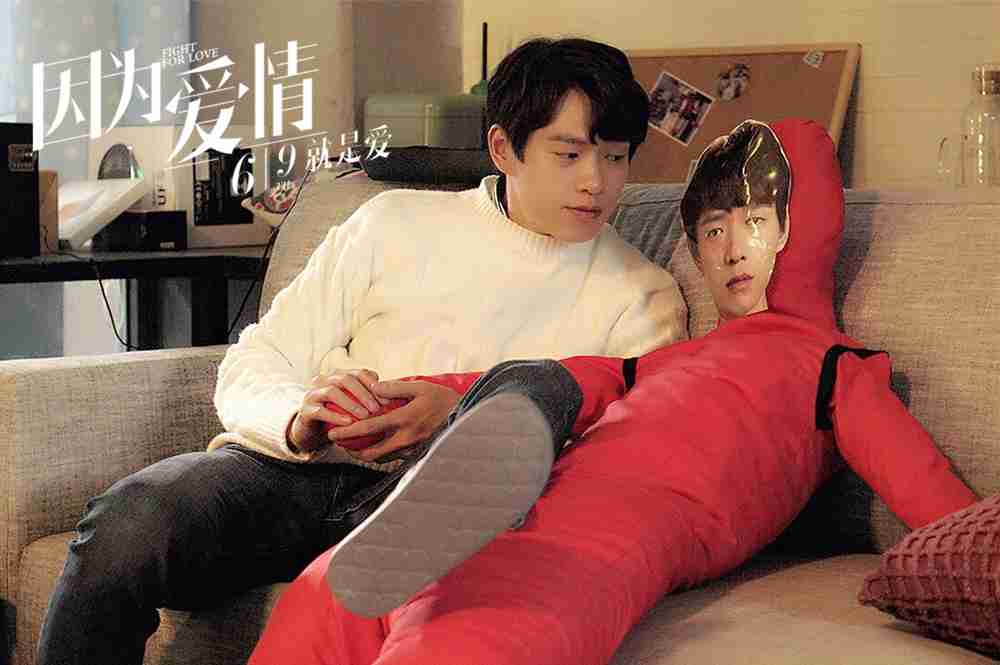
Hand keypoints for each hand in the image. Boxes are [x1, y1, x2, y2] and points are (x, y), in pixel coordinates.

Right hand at [287, 369, 385, 452]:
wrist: (312, 432)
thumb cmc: (339, 416)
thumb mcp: (355, 405)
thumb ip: (369, 397)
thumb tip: (394, 395)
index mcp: (338, 375)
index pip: (359, 373)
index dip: (374, 384)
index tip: (388, 399)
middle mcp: (324, 380)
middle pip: (346, 379)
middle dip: (364, 393)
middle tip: (378, 408)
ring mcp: (313, 394)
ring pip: (332, 392)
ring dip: (351, 404)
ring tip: (365, 416)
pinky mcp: (305, 410)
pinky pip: (320, 411)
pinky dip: (336, 416)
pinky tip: (349, 423)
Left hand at [327, 379, 460, 462]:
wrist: (468, 419)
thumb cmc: (444, 400)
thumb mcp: (421, 387)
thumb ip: (395, 388)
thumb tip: (373, 387)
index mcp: (405, 419)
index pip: (370, 428)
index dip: (349, 431)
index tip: (333, 432)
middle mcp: (407, 438)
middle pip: (373, 452)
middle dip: (353, 451)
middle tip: (340, 445)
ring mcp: (413, 449)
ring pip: (383, 458)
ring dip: (366, 455)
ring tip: (354, 448)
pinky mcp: (419, 455)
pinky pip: (395, 458)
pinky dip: (381, 455)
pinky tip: (376, 448)